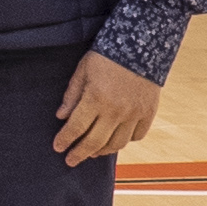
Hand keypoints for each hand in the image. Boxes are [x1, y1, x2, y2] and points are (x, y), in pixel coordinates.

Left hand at [54, 49, 160, 165]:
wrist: (142, 44)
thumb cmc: (107, 56)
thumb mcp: (82, 71)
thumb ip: (71, 96)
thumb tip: (60, 117)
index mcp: (96, 98)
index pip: (76, 128)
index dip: (65, 140)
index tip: (57, 148)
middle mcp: (116, 110)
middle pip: (95, 142)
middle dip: (80, 153)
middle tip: (70, 161)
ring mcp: (135, 113)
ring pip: (117, 143)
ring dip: (102, 151)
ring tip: (92, 152)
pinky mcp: (149, 112)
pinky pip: (137, 135)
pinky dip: (125, 141)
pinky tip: (115, 139)